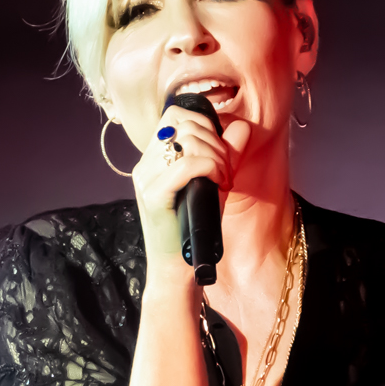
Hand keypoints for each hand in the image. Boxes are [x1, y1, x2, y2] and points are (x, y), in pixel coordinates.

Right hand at [128, 106, 251, 272]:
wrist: (177, 270)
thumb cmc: (195, 229)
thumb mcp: (214, 184)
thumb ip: (227, 153)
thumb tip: (240, 126)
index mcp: (153, 161)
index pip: (175, 115)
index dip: (202, 124)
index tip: (218, 152)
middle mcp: (144, 166)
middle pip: (185, 124)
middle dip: (216, 143)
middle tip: (226, 171)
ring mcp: (145, 180)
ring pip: (188, 141)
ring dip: (217, 157)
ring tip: (223, 181)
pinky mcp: (153, 196)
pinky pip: (187, 164)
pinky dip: (210, 169)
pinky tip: (218, 185)